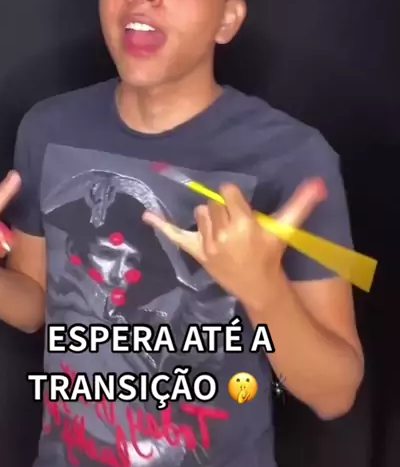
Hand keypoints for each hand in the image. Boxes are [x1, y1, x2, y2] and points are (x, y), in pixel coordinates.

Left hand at [142, 179, 326, 310]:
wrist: (258, 285)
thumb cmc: (271, 254)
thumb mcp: (286, 228)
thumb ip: (301, 203)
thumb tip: (319, 181)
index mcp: (244, 224)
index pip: (228, 193)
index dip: (233, 197)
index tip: (239, 204)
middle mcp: (223, 233)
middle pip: (213, 203)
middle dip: (224, 209)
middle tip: (235, 223)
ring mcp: (206, 243)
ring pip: (200, 214)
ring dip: (210, 218)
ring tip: (224, 231)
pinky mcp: (195, 252)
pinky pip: (174, 234)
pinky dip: (161, 224)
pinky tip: (147, 216)